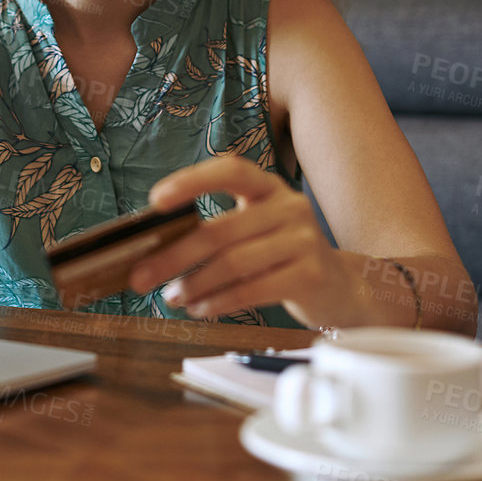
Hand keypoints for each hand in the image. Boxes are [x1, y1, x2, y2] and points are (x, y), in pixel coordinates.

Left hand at [126, 155, 361, 329]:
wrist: (340, 287)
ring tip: (171, 297)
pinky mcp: (310, 274)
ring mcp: (304, 239)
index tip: (155, 201)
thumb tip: (154, 250)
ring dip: (193, 284)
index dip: (191, 181)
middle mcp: (289, 206)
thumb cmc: (283, 257)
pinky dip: (219, 302)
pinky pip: (253, 289)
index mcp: (269, 188)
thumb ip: (218, 233)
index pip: (230, 171)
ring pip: (233, 262)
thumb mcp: (256, 231)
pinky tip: (200, 309)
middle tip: (140, 276)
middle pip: (220, 230)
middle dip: (173, 256)